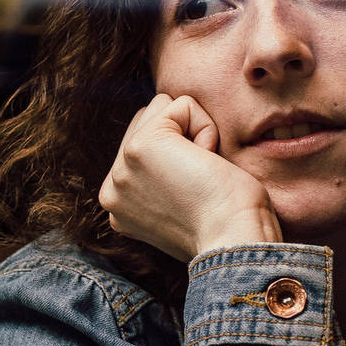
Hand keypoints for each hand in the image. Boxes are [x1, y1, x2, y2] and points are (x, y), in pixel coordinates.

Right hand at [99, 94, 281, 260]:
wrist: (234, 241)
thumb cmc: (226, 226)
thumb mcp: (178, 206)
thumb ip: (159, 180)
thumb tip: (173, 150)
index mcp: (118, 205)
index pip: (142, 143)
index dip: (179, 156)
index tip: (193, 197)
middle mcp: (111, 188)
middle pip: (148, 120)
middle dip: (182, 140)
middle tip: (199, 185)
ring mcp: (122, 167)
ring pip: (162, 108)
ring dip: (194, 134)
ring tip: (201, 175)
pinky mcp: (142, 145)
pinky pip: (183, 105)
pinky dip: (207, 129)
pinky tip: (207, 163)